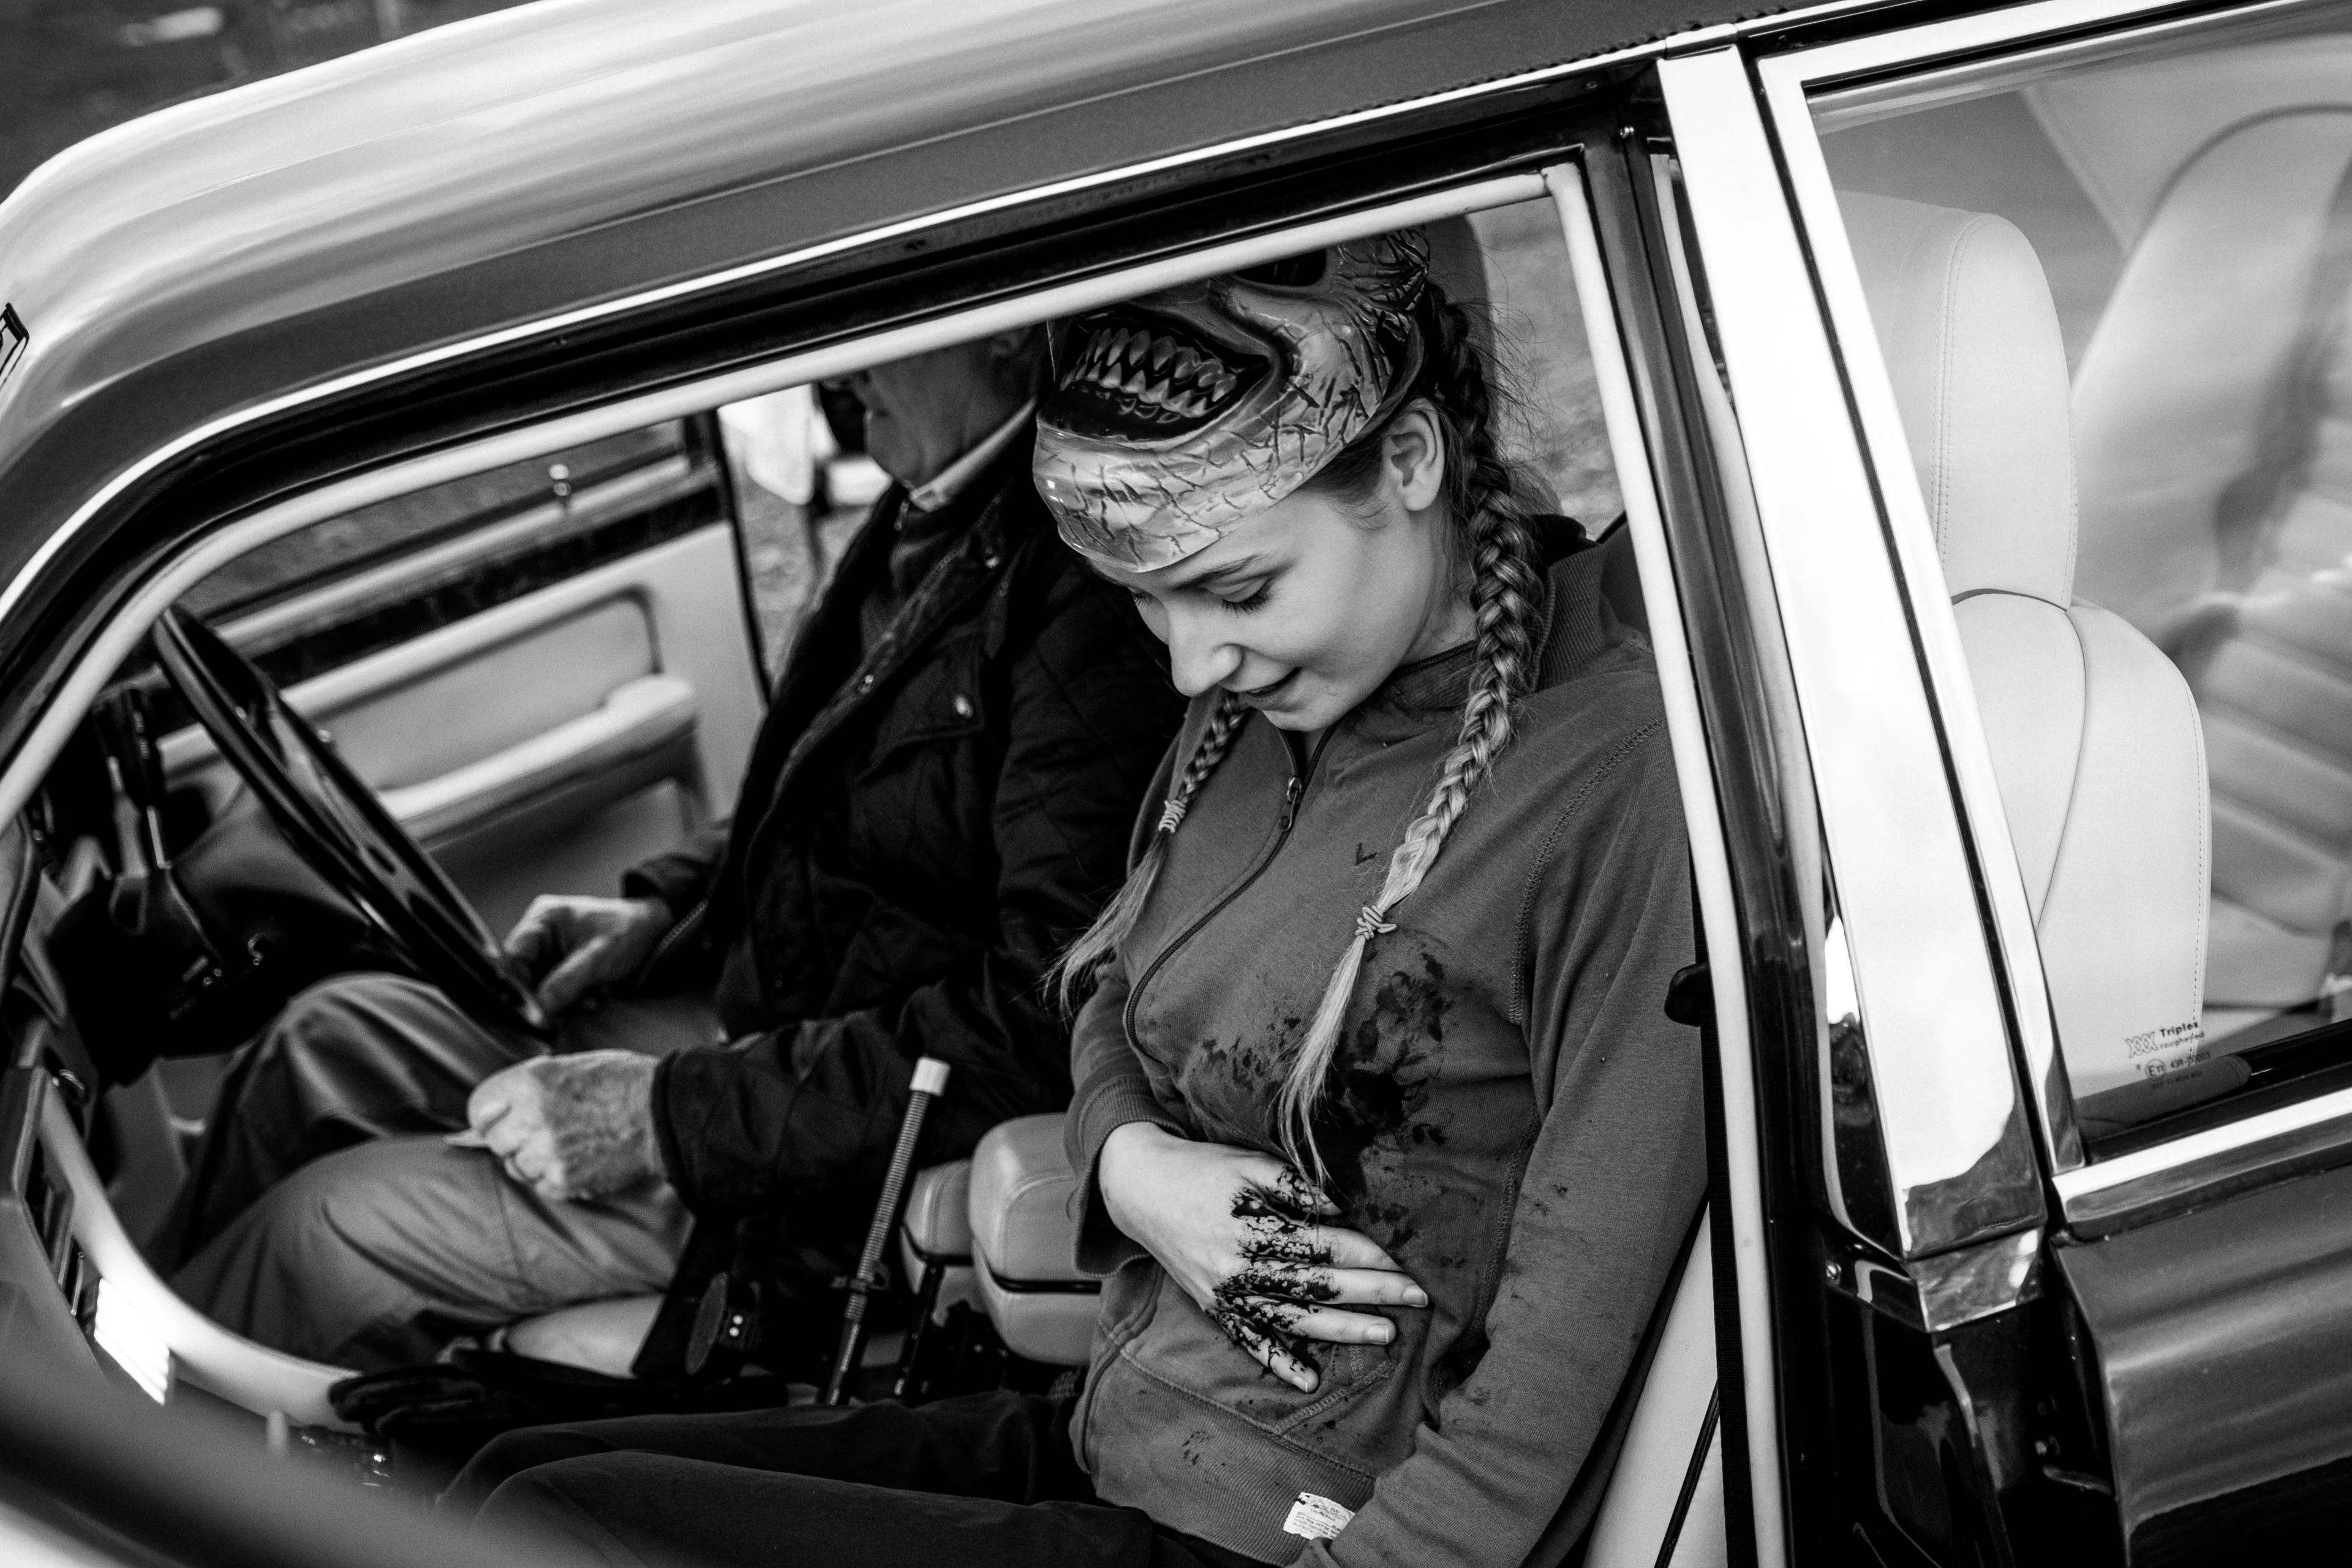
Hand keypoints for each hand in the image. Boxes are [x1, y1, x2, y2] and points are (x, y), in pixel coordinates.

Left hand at [457, 1050, 661, 1200]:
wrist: (664, 1113)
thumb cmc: (623, 1083)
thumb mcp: (569, 1065)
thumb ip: (527, 1086)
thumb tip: (497, 1108)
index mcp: (531, 1082)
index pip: (478, 1108)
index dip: (491, 1114)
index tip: (502, 1117)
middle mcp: (533, 1119)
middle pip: (496, 1141)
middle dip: (515, 1137)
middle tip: (545, 1128)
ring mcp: (548, 1154)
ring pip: (517, 1167)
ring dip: (534, 1159)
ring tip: (567, 1143)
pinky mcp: (565, 1181)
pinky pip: (540, 1186)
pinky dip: (554, 1177)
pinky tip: (577, 1158)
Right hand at [502, 895, 674, 1013]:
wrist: (653, 934)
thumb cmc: (628, 932)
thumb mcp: (598, 957)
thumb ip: (566, 982)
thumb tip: (538, 1010)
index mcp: (543, 919)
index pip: (513, 956)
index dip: (519, 985)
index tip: (534, 1009)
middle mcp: (539, 934)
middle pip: (524, 976)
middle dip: (547, 996)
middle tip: (570, 1008)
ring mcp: (549, 952)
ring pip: (539, 988)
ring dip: (564, 1001)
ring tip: (591, 998)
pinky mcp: (560, 968)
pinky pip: (554, 992)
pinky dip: (572, 1000)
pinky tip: (594, 996)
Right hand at [1097, 1123, 1427, 1393]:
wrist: (1140, 1190)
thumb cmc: (1204, 1168)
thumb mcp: (1247, 1162)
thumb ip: (1292, 1185)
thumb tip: (1339, 1208)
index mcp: (1249, 1225)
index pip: (1321, 1244)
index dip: (1365, 1254)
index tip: (1403, 1261)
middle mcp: (1238, 1266)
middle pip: (1316, 1284)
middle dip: (1371, 1292)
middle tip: (1418, 1298)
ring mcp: (1225, 1293)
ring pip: (1291, 1319)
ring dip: (1342, 1329)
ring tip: (1387, 1335)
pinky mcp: (1214, 1309)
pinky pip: (1249, 1342)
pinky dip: (1279, 1362)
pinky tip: (1309, 1381)